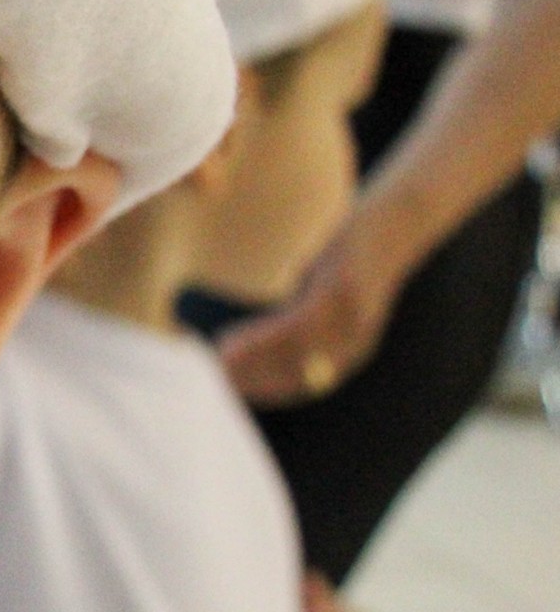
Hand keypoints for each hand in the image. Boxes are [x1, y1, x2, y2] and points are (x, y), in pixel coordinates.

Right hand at [219, 220, 409, 407]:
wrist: (403, 220)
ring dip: (248, 363)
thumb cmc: (357, 256)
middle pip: (292, 376)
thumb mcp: (328, 291)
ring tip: (214, 364)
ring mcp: (349, 320)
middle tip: (209, 383)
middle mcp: (351, 344)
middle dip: (249, 382)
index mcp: (348, 351)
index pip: (298, 385)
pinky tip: (231, 339)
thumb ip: (304, 315)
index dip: (260, 390)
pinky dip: (260, 338)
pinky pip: (294, 326)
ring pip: (289, 355)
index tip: (224, 391)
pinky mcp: (342, 293)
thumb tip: (269, 330)